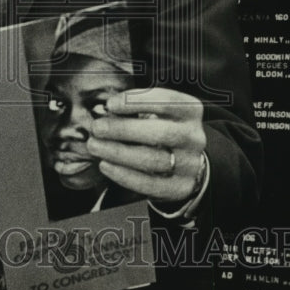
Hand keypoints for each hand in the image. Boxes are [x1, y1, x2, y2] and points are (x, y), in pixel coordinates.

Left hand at [86, 88, 205, 203]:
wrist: (183, 161)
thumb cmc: (160, 128)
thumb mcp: (154, 112)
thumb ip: (133, 109)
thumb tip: (102, 112)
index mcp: (190, 110)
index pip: (166, 101)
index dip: (135, 101)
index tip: (109, 104)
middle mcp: (194, 136)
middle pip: (160, 133)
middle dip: (123, 129)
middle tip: (97, 128)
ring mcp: (190, 164)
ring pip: (153, 159)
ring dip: (118, 152)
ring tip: (95, 146)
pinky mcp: (180, 187)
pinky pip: (150, 184)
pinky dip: (124, 175)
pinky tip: (105, 165)